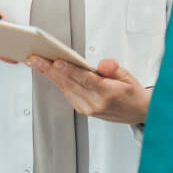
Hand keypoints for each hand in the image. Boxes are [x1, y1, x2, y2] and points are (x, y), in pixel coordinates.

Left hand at [25, 56, 150, 123]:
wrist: (138, 113)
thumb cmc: (132, 93)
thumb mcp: (128, 76)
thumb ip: (113, 68)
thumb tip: (102, 64)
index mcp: (108, 94)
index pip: (85, 80)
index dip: (70, 70)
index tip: (57, 62)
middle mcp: (96, 104)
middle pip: (69, 84)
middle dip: (49, 70)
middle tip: (34, 59)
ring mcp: (88, 109)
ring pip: (65, 88)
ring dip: (49, 74)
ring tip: (36, 62)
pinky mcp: (83, 110)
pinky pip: (68, 93)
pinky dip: (58, 81)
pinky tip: (49, 71)